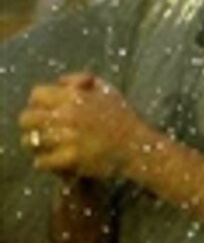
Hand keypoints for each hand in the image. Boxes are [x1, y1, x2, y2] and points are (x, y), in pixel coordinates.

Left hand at [19, 73, 149, 178]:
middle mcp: (67, 115)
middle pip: (27, 118)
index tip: (44, 111)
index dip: (37, 102)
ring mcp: (67, 138)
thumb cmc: (123, 118)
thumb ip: (81, 80)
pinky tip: (54, 161)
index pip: (37, 94)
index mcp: (74, 96)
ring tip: (45, 147)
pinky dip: (45, 162)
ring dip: (36, 145)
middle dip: (32, 125)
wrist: (137, 146)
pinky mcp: (70, 158)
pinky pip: (42, 161)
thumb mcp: (107, 90)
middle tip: (41, 131)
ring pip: (31, 141)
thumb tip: (59, 82)